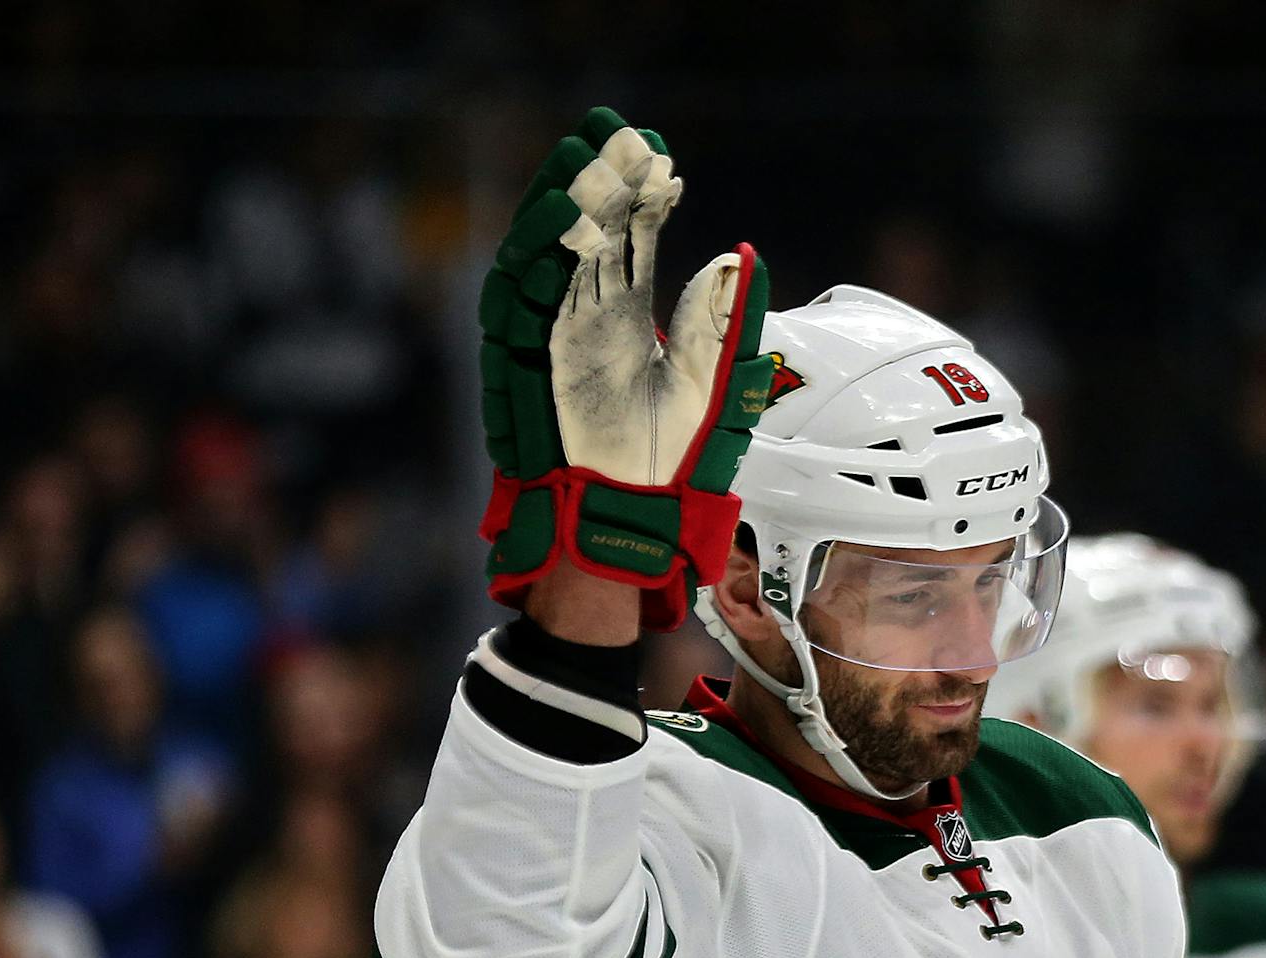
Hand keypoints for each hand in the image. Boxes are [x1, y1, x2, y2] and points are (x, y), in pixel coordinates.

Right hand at [477, 109, 774, 630]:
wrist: (636, 516)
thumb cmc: (676, 458)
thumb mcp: (714, 379)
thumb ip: (722, 320)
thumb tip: (743, 254)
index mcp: (632, 315)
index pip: (634, 239)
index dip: (642, 195)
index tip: (657, 150)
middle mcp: (591, 317)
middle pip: (589, 235)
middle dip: (598, 182)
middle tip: (614, 132)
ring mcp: (558, 337)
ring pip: (550, 258)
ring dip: (562, 210)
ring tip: (585, 162)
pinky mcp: (534, 364)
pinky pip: (523, 304)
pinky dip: (536, 264)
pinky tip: (560, 226)